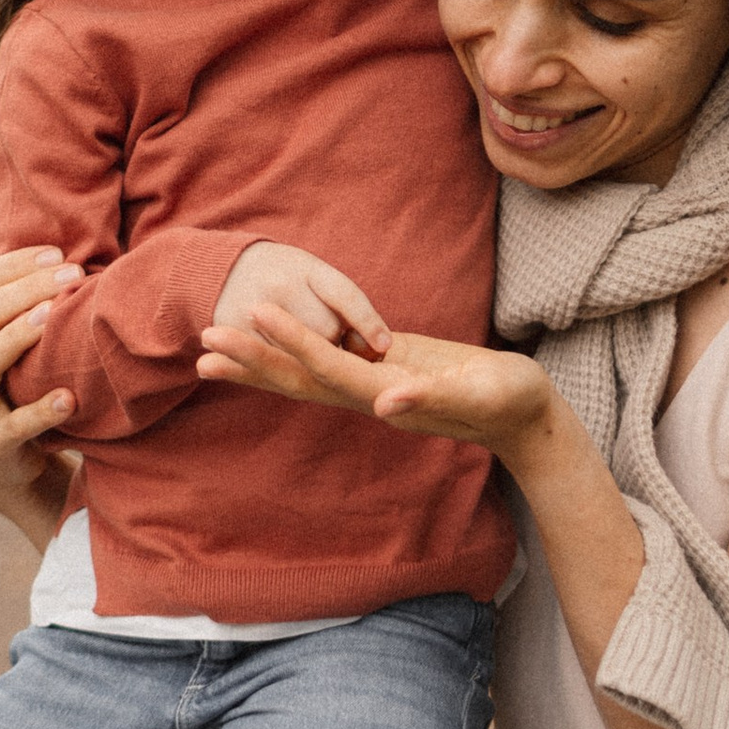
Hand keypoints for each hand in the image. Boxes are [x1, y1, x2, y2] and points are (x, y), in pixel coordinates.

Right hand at [0, 248, 84, 551]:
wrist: (1, 469)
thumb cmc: (16, 391)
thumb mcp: (8, 347)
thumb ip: (22, 308)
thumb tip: (70, 255)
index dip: (13, 264)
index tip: (58, 254)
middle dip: (26, 289)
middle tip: (73, 276)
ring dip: (18, 337)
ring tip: (52, 319)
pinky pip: (11, 427)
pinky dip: (39, 412)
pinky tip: (68, 398)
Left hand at [197, 303, 557, 462]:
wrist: (522, 415)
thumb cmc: (509, 402)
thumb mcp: (478, 396)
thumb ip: (435, 398)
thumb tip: (386, 402)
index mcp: (389, 396)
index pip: (330, 369)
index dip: (292, 342)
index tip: (255, 314)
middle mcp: (370, 395)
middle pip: (302, 379)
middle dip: (255, 359)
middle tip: (205, 339)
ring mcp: (373, 385)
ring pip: (306, 373)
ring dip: (260, 360)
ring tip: (214, 346)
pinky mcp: (382, 370)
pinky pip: (326, 361)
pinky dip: (292, 350)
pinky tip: (269, 339)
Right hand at [210, 240, 393, 357]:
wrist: (222, 272)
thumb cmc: (283, 276)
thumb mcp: (312, 273)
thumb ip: (344, 302)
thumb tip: (377, 347)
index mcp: (302, 266)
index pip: (343, 295)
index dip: (367, 321)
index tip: (386, 345)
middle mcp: (277, 287)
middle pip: (325, 331)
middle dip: (335, 340)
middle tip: (332, 338)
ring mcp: (252, 313)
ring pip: (300, 354)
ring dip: (310, 357)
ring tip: (302, 343)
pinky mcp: (235, 337)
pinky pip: (275, 365)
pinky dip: (286, 365)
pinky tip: (283, 353)